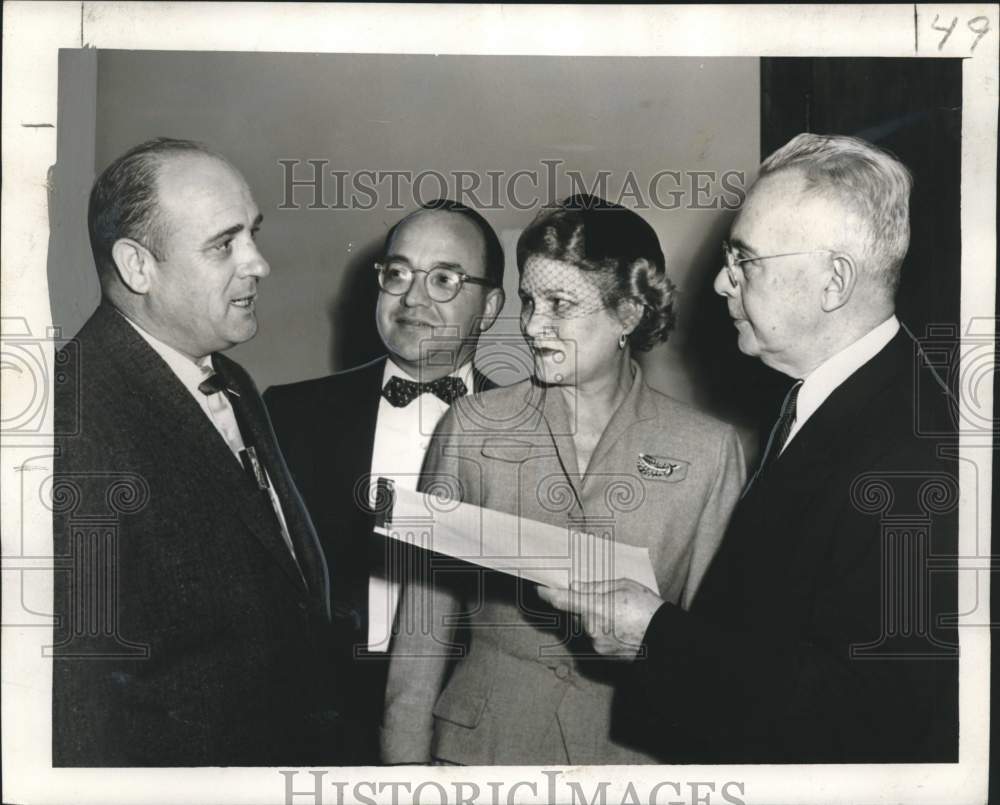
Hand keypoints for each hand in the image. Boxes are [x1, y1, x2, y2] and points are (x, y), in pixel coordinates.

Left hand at [536, 578, 663, 658]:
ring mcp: (596, 643)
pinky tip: (620, 627)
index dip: (547, 594)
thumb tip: (575, 588)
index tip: (539, 589)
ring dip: (594, 618)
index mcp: (596, 607)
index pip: (562, 600)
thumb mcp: (623, 586)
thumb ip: (595, 587)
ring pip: (585, 626)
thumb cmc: (647, 608)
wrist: (664, 639)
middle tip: (605, 600)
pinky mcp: (602, 654)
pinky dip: (602, 631)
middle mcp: (591, 627)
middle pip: (576, 613)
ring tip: (618, 615)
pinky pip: (594, 637)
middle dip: (584, 605)